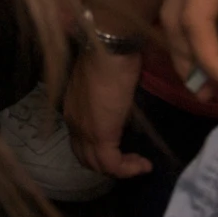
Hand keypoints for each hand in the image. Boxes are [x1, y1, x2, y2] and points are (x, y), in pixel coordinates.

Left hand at [64, 44, 151, 177]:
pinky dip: (128, 169)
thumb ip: (109, 96)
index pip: (80, 140)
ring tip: (139, 165)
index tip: (122, 148)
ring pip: (97, 165)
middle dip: (107, 165)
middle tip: (130, 162)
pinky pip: (113, 165)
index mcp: (73, 109)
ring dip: (120, 169)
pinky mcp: (101, 135)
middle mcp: (73, 123)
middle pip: (85, 157)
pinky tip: (144, 165)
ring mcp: (84, 130)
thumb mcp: (108, 80)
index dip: (98, 150)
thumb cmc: (112, 53)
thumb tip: (122, 101)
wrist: (108, 47)